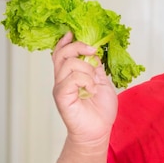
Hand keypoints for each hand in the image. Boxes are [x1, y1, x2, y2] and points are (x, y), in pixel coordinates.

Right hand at [52, 32, 117, 147]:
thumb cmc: (100, 109)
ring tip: (94, 84)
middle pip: (61, 54)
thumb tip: (93, 52)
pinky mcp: (62, 97)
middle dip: (78, 47)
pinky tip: (91, 90)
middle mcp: (63, 79)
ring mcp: (61, 88)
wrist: (99, 130)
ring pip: (68, 64)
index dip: (65, 42)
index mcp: (71, 74)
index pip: (61, 53)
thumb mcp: (103, 82)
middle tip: (92, 51)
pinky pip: (71, 79)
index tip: (72, 32)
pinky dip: (86, 81)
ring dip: (87, 70)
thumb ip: (96, 68)